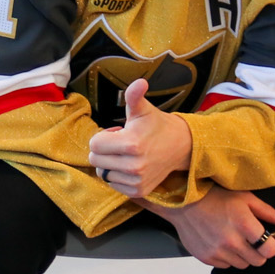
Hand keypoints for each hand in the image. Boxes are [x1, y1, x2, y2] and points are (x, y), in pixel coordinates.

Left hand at [88, 79, 191, 196]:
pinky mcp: (138, 191)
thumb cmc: (156, 125)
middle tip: (122, 144)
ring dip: (110, 164)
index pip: (94, 144)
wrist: (180, 146)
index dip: (103, 136)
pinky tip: (130, 166)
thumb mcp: (143, 109)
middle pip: (95, 160)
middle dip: (104, 150)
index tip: (117, 133)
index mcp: (131, 144)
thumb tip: (140, 82)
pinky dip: (117, 176)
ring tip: (127, 155)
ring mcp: (136, 181)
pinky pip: (113, 184)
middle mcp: (133, 166)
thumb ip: (134, 96)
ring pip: (103, 174)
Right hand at [162, 186, 274, 268]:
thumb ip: (268, 212)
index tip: (271, 242)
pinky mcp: (207, 258)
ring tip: (236, 240)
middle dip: (260, 252)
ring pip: (243, 265)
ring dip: (244, 256)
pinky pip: (226, 265)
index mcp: (244, 224)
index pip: (269, 250)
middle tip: (253, 241)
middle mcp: (231, 241)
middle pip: (258, 261)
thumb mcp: (245, 198)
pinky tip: (222, 243)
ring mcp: (218, 252)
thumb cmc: (216, 197)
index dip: (273, 247)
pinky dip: (228, 258)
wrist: (183, 204)